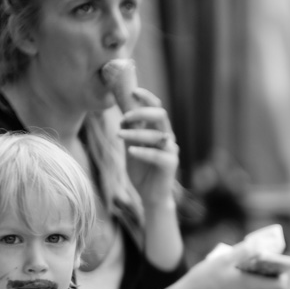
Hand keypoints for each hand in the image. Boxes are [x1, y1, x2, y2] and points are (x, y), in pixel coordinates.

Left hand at [118, 88, 178, 206]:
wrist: (150, 196)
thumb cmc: (142, 172)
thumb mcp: (131, 149)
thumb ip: (129, 134)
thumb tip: (122, 118)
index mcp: (159, 131)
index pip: (156, 107)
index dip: (146, 98)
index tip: (133, 92)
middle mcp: (167, 137)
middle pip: (160, 115)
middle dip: (141, 112)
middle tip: (124, 118)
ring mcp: (171, 150)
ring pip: (156, 133)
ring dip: (135, 133)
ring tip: (118, 135)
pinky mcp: (170, 164)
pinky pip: (157, 154)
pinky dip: (142, 151)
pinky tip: (130, 151)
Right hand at [178, 243, 289, 288]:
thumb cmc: (204, 278)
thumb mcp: (224, 260)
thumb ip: (244, 251)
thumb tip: (260, 244)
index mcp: (249, 285)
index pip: (279, 285)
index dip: (282, 273)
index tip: (276, 262)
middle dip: (275, 277)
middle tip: (266, 263)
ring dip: (264, 281)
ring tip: (253, 267)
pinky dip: (254, 286)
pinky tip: (241, 276)